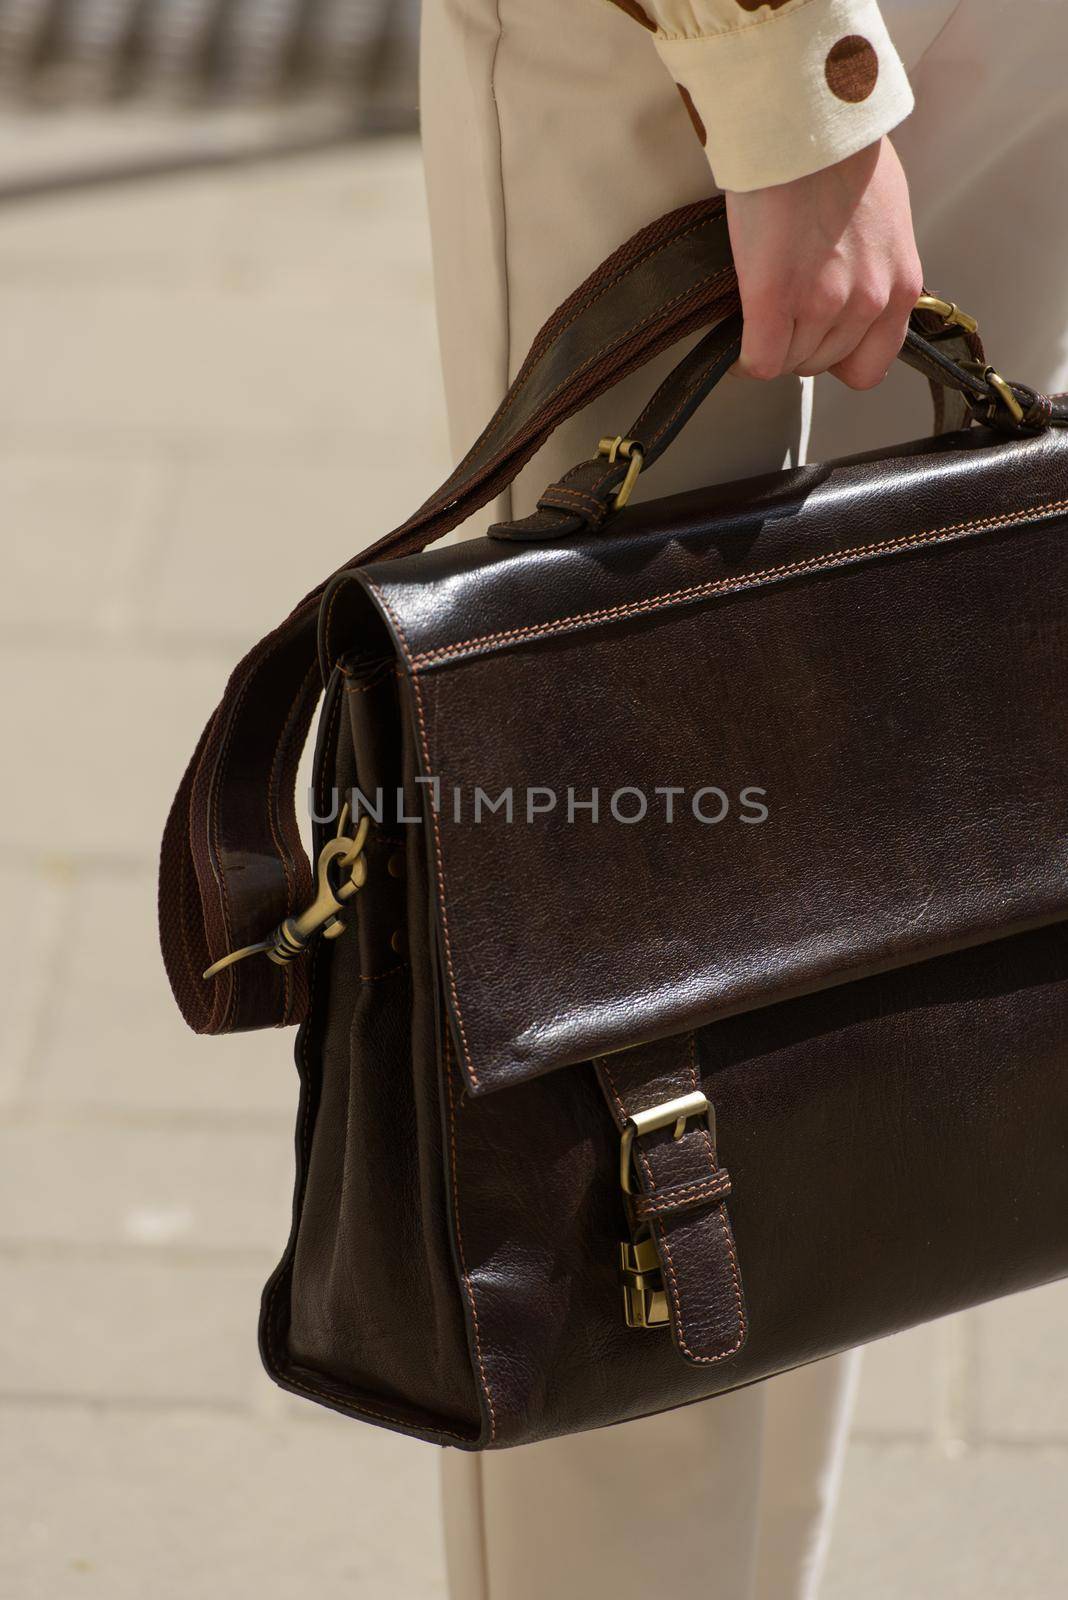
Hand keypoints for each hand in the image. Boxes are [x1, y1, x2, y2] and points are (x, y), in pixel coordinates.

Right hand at [725, 136, 922, 389]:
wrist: (807, 116)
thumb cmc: (841, 148)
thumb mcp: (885, 217)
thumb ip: (874, 263)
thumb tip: (848, 281)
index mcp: (901, 284)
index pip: (870, 366)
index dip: (838, 356)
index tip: (817, 340)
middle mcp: (868, 301)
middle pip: (822, 363)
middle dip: (800, 345)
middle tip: (782, 318)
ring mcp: (823, 303)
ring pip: (789, 362)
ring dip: (772, 346)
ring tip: (760, 316)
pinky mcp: (776, 298)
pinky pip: (760, 360)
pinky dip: (746, 360)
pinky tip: (738, 345)